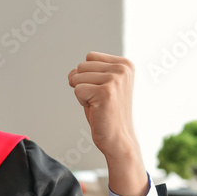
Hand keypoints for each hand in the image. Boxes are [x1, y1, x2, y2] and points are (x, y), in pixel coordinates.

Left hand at [67, 51, 147, 195]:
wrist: (118, 139)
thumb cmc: (107, 113)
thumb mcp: (103, 85)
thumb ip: (91, 72)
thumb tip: (71, 73)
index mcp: (125, 64)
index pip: (90, 57)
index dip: (88, 75)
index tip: (102, 91)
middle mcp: (123, 69)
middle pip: (81, 66)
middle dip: (83, 84)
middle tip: (99, 100)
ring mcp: (115, 79)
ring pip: (77, 77)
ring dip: (82, 94)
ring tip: (98, 104)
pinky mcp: (106, 92)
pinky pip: (77, 90)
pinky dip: (82, 102)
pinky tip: (97, 109)